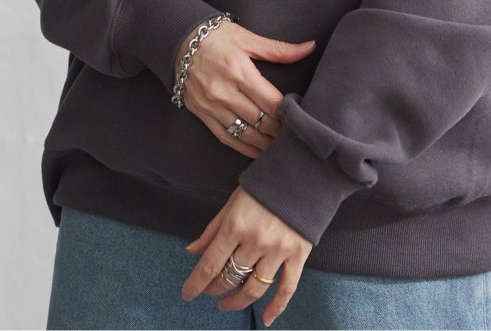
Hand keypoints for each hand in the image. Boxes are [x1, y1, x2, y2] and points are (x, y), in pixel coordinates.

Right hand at [174, 19, 316, 158]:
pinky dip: (245, 148)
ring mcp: (212, 106)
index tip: (302, 117)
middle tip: (297, 135)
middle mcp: (224, 92)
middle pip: (260, 121)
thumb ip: (279, 49)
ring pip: (244, 134)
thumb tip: (309, 47)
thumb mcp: (247, 37)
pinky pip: (226, 138)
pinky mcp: (202, 114)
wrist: (177, 41)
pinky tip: (259, 152)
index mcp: (239, 71)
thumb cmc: (215, 37)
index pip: (270, 102)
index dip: (288, 113)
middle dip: (281, 131)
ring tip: (282, 148)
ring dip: (266, 143)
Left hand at [182, 185, 311, 326]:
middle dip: (215, 289)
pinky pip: (287, 288)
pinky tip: (265, 319)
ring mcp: (278, 250)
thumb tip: (192, 251)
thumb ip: (213, 228)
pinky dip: (276, 307)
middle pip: (230, 277)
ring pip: (254, 288)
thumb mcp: (233, 200)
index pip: (210, 264)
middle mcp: (256, 240)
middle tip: (209, 291)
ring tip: (227, 303)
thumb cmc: (264, 186)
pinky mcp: (298, 255)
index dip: (196, 283)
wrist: (303, 173)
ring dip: (237, 301)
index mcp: (236, 225)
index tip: (188, 294)